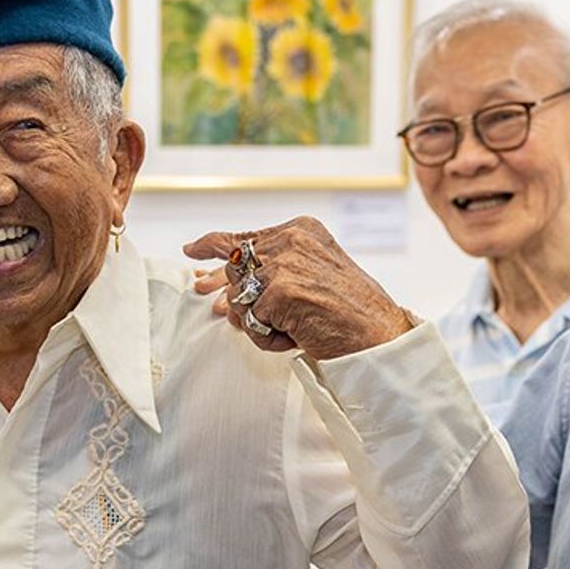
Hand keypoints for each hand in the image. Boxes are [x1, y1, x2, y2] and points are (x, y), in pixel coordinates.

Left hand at [182, 217, 412, 360]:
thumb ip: (274, 274)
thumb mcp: (312, 277)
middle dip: (223, 289)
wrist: (378, 335)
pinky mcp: (279, 291)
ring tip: (294, 329)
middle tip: (203, 290)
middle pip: (234, 267)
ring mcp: (284, 263)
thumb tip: (220, 293)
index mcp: (301, 230)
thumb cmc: (350, 314)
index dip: (213, 245)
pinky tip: (296, 337)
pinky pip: (251, 323)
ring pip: (240, 297)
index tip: (192, 249)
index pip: (245, 236)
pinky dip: (269, 338)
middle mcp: (291, 239)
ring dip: (260, 322)